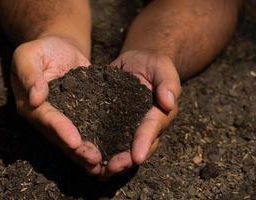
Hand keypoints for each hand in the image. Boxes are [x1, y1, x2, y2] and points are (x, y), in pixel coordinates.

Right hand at [11, 36, 101, 174]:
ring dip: (86, 152)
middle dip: (77, 149)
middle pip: (59, 136)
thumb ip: (29, 74)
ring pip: (73, 139)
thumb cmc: (43, 48)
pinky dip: (96, 140)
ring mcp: (62, 118)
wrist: (61, 48)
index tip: (75, 140)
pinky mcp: (78, 115)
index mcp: (30, 105)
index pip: (45, 119)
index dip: (60, 130)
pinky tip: (110, 150)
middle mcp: (45, 117)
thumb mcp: (29, 54)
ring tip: (103, 162)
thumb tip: (35, 98)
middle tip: (94, 159)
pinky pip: (87, 129)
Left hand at [101, 50, 181, 177]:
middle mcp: (144, 126)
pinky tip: (86, 160)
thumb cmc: (151, 63)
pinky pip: (106, 139)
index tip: (137, 156)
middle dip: (125, 160)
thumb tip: (169, 102)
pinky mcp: (111, 124)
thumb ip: (167, 81)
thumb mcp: (161, 66)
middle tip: (112, 169)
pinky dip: (99, 151)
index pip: (152, 128)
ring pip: (121, 148)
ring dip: (111, 162)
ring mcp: (128, 127)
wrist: (134, 63)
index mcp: (158, 114)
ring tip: (98, 172)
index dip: (144, 142)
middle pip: (137, 146)